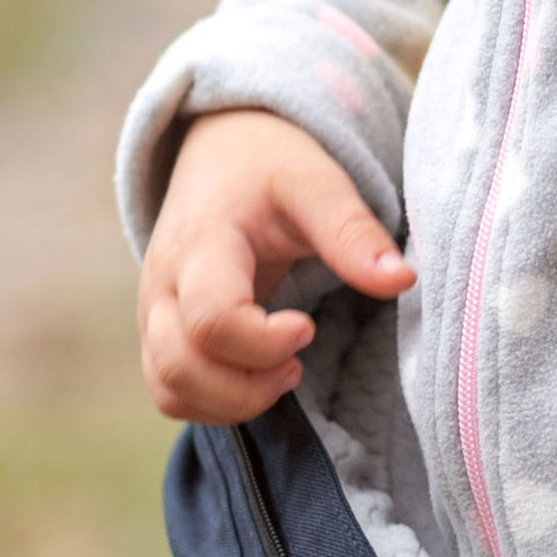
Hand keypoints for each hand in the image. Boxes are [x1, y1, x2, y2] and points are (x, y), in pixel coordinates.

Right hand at [139, 108, 412, 423]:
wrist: (221, 152)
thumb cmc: (270, 167)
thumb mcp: (317, 184)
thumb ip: (353, 233)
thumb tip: (402, 280)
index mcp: (201, 242)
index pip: (212, 318)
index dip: (264, 342)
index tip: (307, 327)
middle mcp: (163, 283)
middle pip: (179, 367)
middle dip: (247, 387)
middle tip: (298, 362)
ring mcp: (153, 312)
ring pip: (168, 390)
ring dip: (230, 402)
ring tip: (283, 371)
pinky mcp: (158, 332)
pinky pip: (168, 392)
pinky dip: (211, 404)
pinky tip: (256, 379)